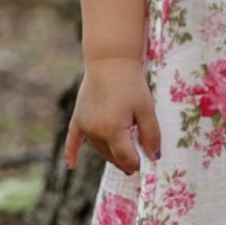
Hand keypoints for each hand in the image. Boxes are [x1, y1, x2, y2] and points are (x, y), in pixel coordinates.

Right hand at [64, 58, 161, 175]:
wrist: (110, 60)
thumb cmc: (131, 83)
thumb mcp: (147, 109)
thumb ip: (151, 135)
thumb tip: (154, 158)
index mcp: (113, 131)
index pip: (125, 158)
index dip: (137, 163)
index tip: (147, 162)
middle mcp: (95, 131)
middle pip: (111, 156)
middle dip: (124, 161)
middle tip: (136, 164)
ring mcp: (85, 124)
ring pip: (98, 148)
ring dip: (109, 154)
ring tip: (121, 157)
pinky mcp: (78, 117)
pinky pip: (73, 139)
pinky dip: (72, 152)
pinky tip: (71, 165)